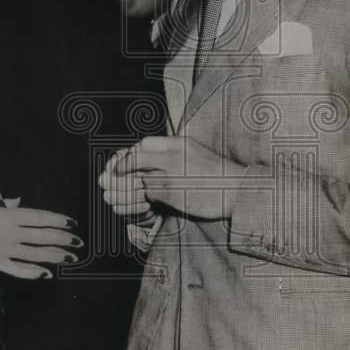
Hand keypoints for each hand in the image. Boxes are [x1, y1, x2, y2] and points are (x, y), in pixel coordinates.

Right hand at [0, 204, 81, 279]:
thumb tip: (14, 200)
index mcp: (9, 215)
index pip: (41, 217)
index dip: (59, 220)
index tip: (72, 224)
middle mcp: (12, 232)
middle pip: (43, 236)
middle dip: (63, 239)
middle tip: (78, 243)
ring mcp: (6, 249)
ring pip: (36, 254)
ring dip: (55, 256)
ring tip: (70, 258)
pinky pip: (18, 269)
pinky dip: (33, 272)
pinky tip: (47, 274)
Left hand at [101, 136, 244, 220]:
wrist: (240, 190)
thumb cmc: (218, 176)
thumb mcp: (196, 155)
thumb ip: (175, 155)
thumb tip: (152, 163)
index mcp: (179, 143)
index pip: (143, 145)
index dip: (129, 156)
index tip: (122, 166)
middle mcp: (173, 155)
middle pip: (135, 159)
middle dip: (120, 171)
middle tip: (109, 181)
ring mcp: (172, 173)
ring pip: (138, 179)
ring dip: (126, 189)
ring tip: (115, 196)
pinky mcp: (173, 192)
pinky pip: (147, 195)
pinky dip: (139, 201)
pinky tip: (135, 206)